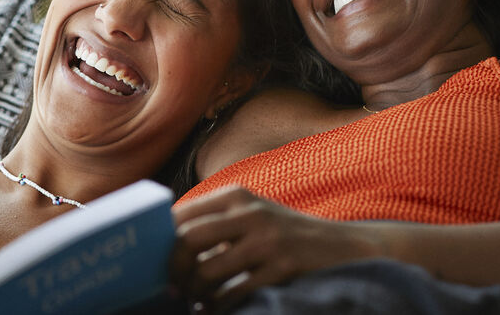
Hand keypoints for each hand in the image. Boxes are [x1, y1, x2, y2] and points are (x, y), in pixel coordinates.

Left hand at [171, 186, 380, 309]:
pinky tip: (213, 310)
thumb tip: (162, 247)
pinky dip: (217, 306)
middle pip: (186, 240)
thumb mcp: (252, 217)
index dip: (158, 241)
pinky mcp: (283, 267)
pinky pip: (235, 293)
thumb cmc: (288, 235)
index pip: (179, 214)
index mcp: (236, 195)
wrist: (348, 246)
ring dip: (194, 293)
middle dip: (171, 269)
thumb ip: (215, 224)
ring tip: (193, 301)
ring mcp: (268, 240)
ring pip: (207, 271)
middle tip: (169, 287)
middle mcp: (249, 213)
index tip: (151, 262)